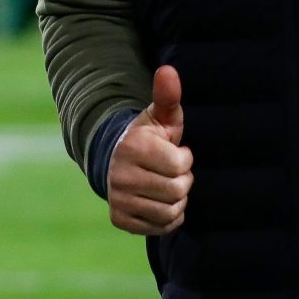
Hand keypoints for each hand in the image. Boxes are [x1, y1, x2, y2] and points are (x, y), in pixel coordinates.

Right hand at [108, 65, 192, 235]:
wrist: (115, 161)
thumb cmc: (147, 137)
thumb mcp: (158, 117)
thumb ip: (167, 95)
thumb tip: (169, 70)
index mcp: (133, 146)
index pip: (180, 165)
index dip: (183, 159)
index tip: (173, 151)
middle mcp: (121, 174)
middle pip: (177, 190)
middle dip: (182, 181)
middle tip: (170, 171)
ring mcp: (118, 198)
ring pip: (170, 212)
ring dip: (176, 200)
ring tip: (165, 185)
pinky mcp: (120, 218)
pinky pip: (160, 227)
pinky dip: (167, 218)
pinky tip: (158, 201)